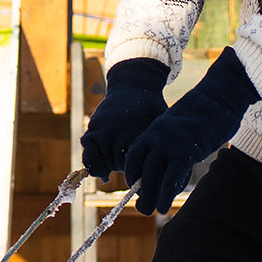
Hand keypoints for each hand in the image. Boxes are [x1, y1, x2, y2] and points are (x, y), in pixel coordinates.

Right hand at [80, 58, 171, 179]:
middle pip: (117, 162)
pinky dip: (93, 163)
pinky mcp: (92, 127)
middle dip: (126, 168)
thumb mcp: (162, 123)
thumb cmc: (152, 109)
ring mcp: (102, 127)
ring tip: (121, 168)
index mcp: (135, 128)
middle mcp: (117, 128)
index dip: (139, 170)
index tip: (145, 173)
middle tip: (135, 168)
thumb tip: (172, 174)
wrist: (132, 87)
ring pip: (101, 159)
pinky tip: (103, 173)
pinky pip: (88, 151)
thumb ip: (162, 145)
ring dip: (110, 166)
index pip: (134, 160)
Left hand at [124, 50, 261, 213]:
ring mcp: (170, 143)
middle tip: (141, 208)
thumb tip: (172, 160)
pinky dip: (166, 194)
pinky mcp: (186, 150)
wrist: (219, 96)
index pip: (135, 155)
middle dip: (140, 191)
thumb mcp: (180, 126)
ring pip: (152, 175)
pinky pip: (171, 177)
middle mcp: (157, 137)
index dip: (132, 173)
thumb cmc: (204, 113)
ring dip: (150, 196)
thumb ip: (172, 142)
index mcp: (154, 130)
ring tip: (151, 211)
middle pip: (140, 169)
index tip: (135, 187)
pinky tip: (164, 206)